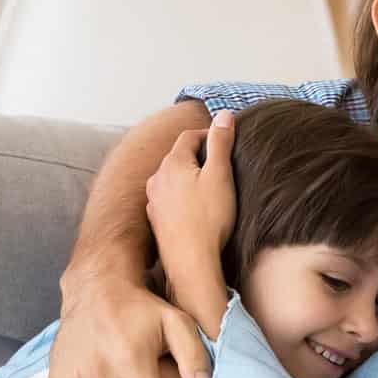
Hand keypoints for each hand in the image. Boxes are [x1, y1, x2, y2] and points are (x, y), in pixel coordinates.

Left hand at [145, 110, 234, 269]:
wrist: (191, 262)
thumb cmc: (209, 219)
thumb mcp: (221, 175)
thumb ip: (221, 143)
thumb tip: (224, 115)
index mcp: (172, 163)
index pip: (189, 136)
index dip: (208, 135)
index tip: (224, 140)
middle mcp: (157, 179)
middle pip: (178, 157)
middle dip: (197, 157)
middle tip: (220, 164)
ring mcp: (153, 201)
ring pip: (172, 180)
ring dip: (188, 178)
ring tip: (209, 188)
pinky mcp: (156, 221)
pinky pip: (169, 200)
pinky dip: (182, 198)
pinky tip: (196, 210)